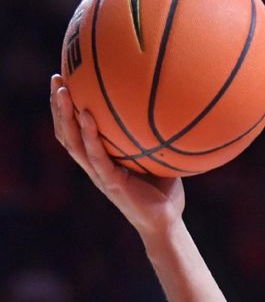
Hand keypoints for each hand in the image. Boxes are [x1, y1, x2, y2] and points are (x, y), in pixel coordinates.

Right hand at [50, 74, 184, 236]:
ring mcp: (100, 174)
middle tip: (56, 79)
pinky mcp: (110, 182)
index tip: (66, 81)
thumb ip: (156, 136)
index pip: (76, 131)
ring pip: (73, 142)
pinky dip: (90, 136)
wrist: (166, 223)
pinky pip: (96, 156)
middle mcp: (95, 165)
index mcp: (102, 159)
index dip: (67, 109)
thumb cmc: (164, 190)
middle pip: (67, 132)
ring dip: (65, 116)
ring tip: (62, 91)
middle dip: (58, 106)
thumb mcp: (158, 156)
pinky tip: (87, 117)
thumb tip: (173, 105)